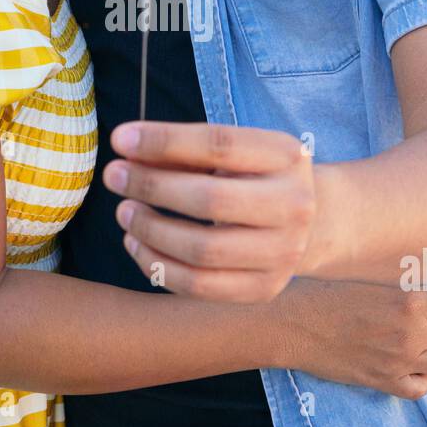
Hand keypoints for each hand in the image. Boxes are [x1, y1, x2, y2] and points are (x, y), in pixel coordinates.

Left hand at [105, 120, 313, 301]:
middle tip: (114, 176)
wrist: (313, 223)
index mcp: (286, 156)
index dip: (164, 141)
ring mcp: (283, 253)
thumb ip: (185, 150)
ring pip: (201, 249)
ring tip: (124, 211)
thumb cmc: (255, 177)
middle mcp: (294, 205)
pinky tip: (136, 243)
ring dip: (150, 229)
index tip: (119, 138)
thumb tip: (127, 148)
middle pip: (209, 199)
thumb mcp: (234, 152)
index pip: (218, 144)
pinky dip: (157, 265)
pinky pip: (198, 285)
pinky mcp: (264, 288)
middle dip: (151, 186)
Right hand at [274, 276, 426, 399]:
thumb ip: (403, 287)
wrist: (293, 323)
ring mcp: (399, 362)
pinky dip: (421, 378)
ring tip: (418, 342)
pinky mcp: (383, 382)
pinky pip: (422, 388)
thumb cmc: (325, 293)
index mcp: (409, 301)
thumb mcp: (370, 279)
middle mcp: (411, 333)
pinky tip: (408, 365)